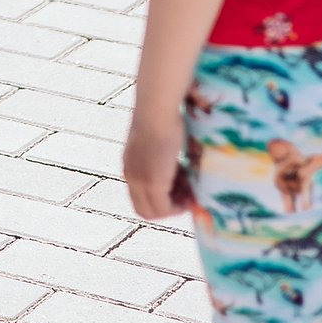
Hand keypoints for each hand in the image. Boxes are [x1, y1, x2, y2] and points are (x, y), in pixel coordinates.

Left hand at [122, 106, 194, 221]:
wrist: (157, 110)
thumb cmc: (162, 115)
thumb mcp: (158, 139)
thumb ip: (161, 154)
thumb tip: (178, 161)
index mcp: (130, 165)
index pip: (139, 196)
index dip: (160, 198)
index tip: (179, 188)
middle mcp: (131, 176)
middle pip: (144, 209)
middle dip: (167, 208)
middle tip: (186, 195)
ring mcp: (140, 181)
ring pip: (153, 212)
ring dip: (174, 208)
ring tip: (191, 193)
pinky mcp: (153, 183)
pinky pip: (165, 209)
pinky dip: (178, 207)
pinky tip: (191, 194)